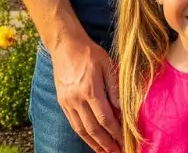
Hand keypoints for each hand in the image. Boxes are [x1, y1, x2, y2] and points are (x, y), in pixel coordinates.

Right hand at [52, 36, 121, 152]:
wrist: (65, 46)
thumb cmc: (90, 53)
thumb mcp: (107, 65)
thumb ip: (114, 88)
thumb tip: (122, 109)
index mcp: (90, 88)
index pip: (105, 117)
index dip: (116, 132)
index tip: (125, 140)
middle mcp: (77, 98)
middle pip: (93, 128)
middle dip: (106, 143)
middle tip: (117, 152)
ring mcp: (68, 102)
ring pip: (81, 129)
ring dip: (94, 144)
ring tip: (105, 152)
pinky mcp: (62, 102)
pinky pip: (73, 123)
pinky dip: (83, 135)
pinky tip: (91, 141)